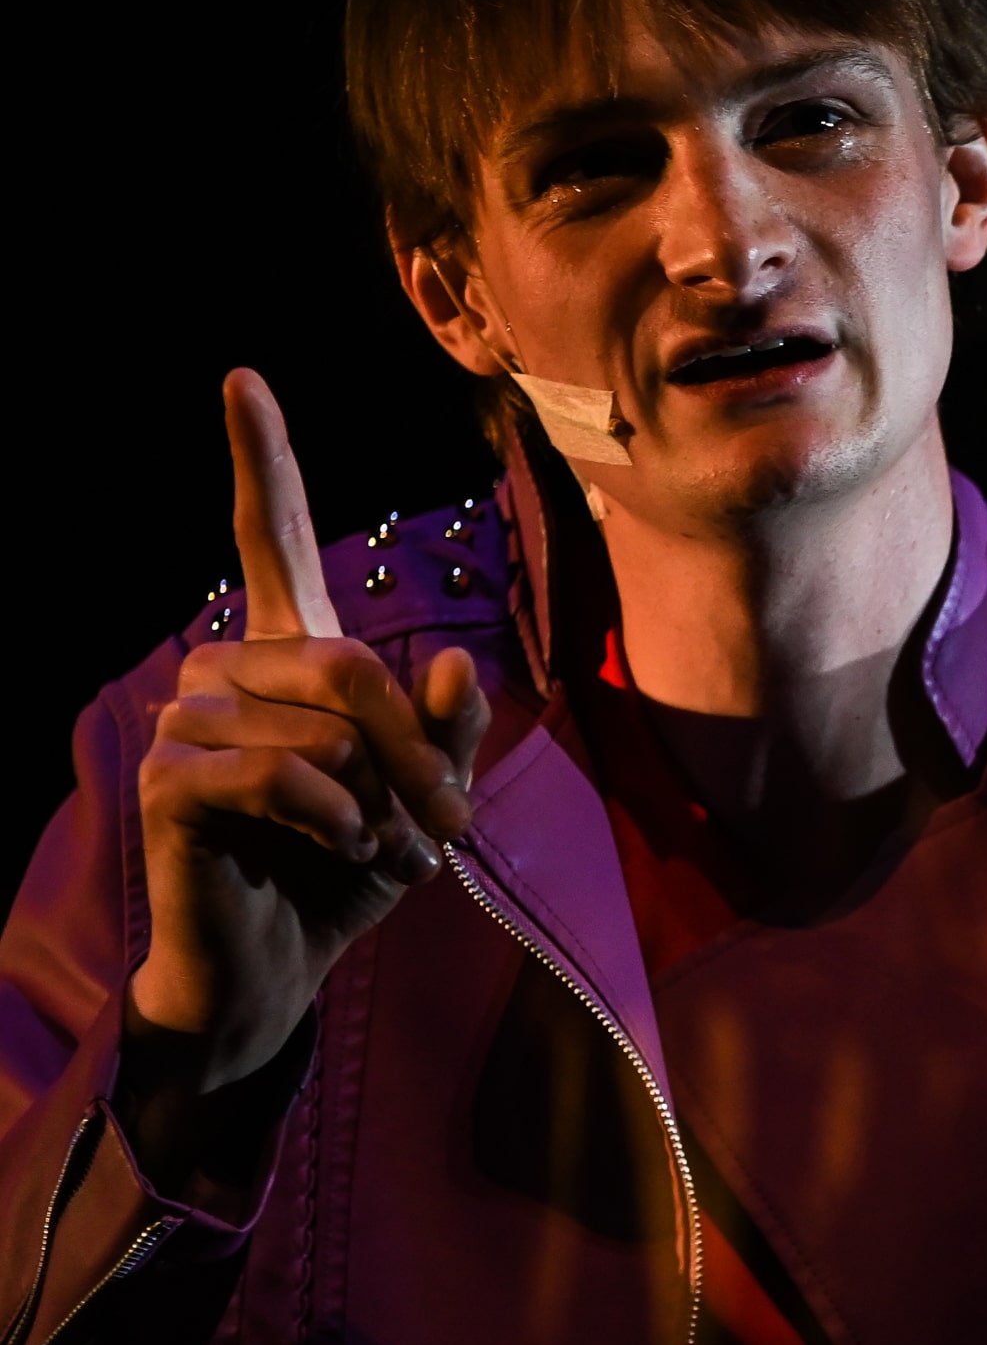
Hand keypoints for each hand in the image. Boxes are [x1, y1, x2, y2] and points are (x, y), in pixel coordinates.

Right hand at [126, 371, 491, 1096]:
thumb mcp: (426, 798)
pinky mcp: (173, 775)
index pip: (267, 541)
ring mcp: (189, 716)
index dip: (259, 462)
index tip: (242, 380)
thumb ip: (450, 732)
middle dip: (419, 754)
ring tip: (376, 852)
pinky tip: (331, 851)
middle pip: (351, 666)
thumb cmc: (348, 873)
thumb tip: (455, 664)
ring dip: (380, 805)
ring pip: (327, 730)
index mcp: (290, 660)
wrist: (281, 965)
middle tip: (446, 829)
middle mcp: (228, 669)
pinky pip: (288, 775)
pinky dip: (335, 821)